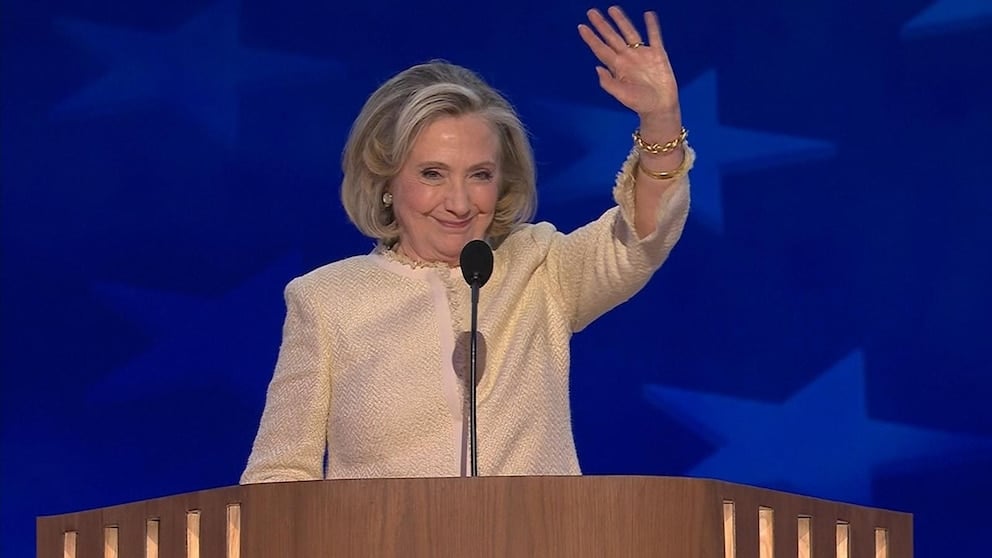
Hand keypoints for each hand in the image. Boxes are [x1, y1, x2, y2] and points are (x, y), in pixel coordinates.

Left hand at [578, 6, 680, 126]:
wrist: (660, 106)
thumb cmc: (639, 103)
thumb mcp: (621, 95)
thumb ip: (609, 82)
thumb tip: (597, 68)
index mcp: (617, 67)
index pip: (601, 49)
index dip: (591, 39)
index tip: (581, 27)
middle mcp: (627, 57)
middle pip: (612, 37)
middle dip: (602, 25)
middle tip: (591, 12)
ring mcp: (642, 54)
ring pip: (629, 33)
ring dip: (621, 21)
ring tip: (612, 9)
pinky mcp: (658, 54)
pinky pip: (654, 36)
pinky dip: (652, 26)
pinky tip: (648, 14)